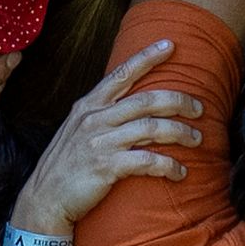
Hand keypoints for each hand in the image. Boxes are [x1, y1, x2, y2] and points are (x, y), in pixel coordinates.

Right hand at [5, 39, 196, 234]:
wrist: (44, 200)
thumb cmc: (66, 164)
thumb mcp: (78, 130)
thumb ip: (102, 113)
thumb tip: (133, 102)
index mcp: (88, 106)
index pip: (121, 74)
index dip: (146, 58)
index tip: (169, 45)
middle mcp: (94, 120)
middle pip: (147, 100)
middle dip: (179, 101)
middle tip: (200, 108)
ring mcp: (100, 143)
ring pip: (152, 128)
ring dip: (180, 133)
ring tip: (197, 139)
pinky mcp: (106, 167)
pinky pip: (148, 160)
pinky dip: (169, 165)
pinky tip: (180, 171)